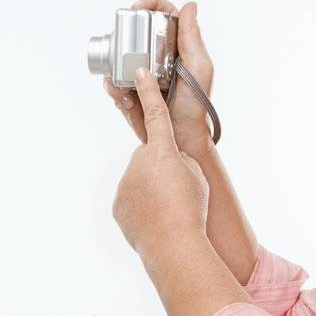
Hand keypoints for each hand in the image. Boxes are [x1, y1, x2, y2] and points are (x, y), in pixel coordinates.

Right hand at [102, 0, 215, 159]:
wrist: (182, 139)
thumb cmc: (196, 105)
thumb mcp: (199, 67)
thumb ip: (192, 37)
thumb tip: (189, 5)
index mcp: (176, 45)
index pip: (161, 14)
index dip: (149, 5)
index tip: (137, 7)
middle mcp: (156, 55)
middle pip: (133, 33)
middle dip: (123, 38)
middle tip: (123, 47)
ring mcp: (140, 73)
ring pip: (117, 59)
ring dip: (116, 70)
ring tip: (127, 88)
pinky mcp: (128, 91)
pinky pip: (112, 83)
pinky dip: (115, 90)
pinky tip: (127, 100)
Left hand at [113, 66, 209, 258]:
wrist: (173, 243)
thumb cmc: (191, 207)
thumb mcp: (196, 175)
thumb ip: (180, 160)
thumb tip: (168, 161)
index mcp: (161, 150)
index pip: (155, 114)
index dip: (148, 92)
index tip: (139, 72)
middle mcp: (138, 162)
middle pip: (150, 161)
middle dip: (161, 171)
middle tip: (176, 191)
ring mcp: (125, 184)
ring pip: (140, 182)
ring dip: (153, 192)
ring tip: (169, 210)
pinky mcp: (119, 205)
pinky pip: (133, 202)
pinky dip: (144, 209)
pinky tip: (157, 220)